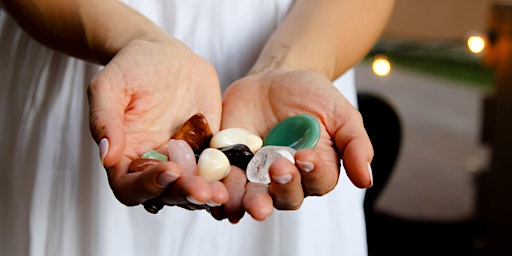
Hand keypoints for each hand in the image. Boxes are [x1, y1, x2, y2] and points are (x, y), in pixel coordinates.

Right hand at [88, 38, 227, 209]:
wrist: (166, 56)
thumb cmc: (131, 68)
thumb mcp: (109, 86)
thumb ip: (104, 119)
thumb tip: (106, 156)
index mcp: (126, 158)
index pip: (130, 187)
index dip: (148, 186)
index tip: (170, 171)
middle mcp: (154, 165)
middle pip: (166, 194)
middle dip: (184, 194)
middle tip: (204, 191)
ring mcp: (184, 161)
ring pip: (194, 188)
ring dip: (207, 193)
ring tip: (222, 193)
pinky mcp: (208, 151)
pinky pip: (217, 169)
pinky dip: (226, 177)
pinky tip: (237, 176)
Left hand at [211, 69, 372, 221]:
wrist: (275, 77)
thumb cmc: (312, 95)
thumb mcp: (340, 113)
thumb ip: (355, 144)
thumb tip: (366, 180)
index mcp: (316, 170)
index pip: (317, 182)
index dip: (312, 173)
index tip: (305, 156)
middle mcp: (287, 179)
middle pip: (286, 197)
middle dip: (282, 188)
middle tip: (278, 168)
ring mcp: (257, 174)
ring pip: (253, 198)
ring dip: (249, 201)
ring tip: (246, 198)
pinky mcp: (231, 164)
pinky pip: (225, 183)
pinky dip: (221, 190)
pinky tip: (217, 192)